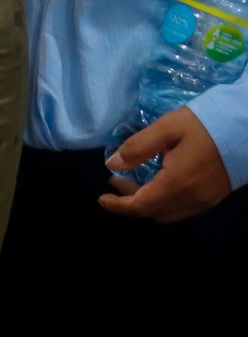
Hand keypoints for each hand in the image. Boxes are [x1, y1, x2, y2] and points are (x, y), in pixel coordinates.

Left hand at [102, 107, 234, 222]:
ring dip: (147, 201)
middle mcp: (192, 199)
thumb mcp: (166, 128)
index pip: (141, 206)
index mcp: (177, 184)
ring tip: (133, 179)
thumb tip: (112, 164)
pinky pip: (183, 208)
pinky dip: (164, 201)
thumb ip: (137, 147)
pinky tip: (159, 181)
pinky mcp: (214, 196)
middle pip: (154, 211)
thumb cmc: (205, 124)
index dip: (118, 206)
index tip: (102, 198)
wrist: (247, 127)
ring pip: (169, 212)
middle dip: (130, 200)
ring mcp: (206, 200)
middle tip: (116, 178)